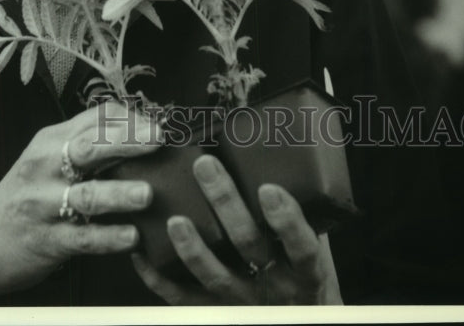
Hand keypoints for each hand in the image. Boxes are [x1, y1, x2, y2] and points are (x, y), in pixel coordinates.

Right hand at [0, 100, 161, 297]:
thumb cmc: (26, 195)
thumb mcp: (47, 159)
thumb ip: (85, 144)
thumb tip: (141, 132)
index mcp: (51, 140)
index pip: (95, 119)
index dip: (131, 120)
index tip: (160, 126)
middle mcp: (44, 166)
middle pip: (89, 147)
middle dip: (127, 142)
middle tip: (159, 140)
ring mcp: (43, 204)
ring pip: (86, 196)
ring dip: (119, 193)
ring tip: (148, 194)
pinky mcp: (45, 240)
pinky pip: (82, 238)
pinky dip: (109, 237)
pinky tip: (132, 237)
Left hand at [131, 155, 342, 304]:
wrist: (303, 324)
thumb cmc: (309, 280)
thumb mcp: (321, 248)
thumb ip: (305, 212)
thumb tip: (285, 154)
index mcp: (305, 272)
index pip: (301, 247)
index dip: (286, 220)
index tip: (268, 188)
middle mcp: (274, 287)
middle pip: (249, 246)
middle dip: (225, 204)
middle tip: (205, 166)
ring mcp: (244, 302)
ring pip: (215, 278)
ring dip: (193, 247)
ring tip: (174, 219)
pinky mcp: (218, 313)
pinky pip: (185, 300)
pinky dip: (160, 278)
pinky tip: (142, 253)